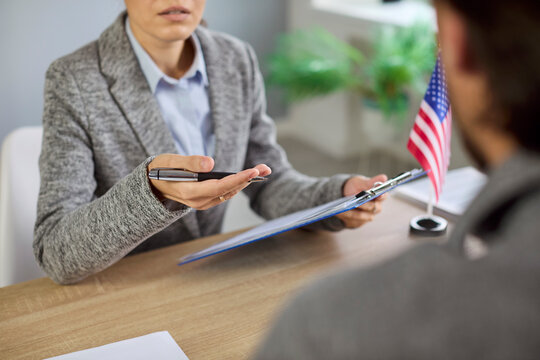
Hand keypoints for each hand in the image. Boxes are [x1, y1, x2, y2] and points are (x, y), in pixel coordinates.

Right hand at [148, 154, 270, 209]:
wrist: (151, 185)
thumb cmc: (160, 169)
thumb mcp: (170, 161)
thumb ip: (190, 162)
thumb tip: (211, 163)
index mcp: (188, 192)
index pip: (219, 187)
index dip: (237, 180)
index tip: (252, 171)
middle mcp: (197, 202)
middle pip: (228, 191)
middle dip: (248, 179)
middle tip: (266, 167)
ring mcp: (202, 204)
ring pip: (229, 193)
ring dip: (246, 182)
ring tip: (263, 169)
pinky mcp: (205, 201)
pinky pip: (225, 194)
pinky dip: (238, 184)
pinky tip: (249, 176)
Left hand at [335, 174, 387, 228]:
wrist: (345, 194)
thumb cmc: (356, 186)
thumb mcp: (361, 182)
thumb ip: (372, 182)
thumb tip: (384, 177)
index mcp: (379, 196)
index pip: (383, 196)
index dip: (381, 196)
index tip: (378, 195)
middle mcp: (376, 207)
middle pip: (372, 208)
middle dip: (364, 205)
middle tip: (356, 202)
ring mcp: (368, 216)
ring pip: (362, 216)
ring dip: (352, 212)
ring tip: (343, 208)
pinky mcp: (359, 222)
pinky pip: (352, 221)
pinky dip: (346, 216)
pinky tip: (339, 212)